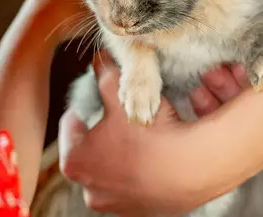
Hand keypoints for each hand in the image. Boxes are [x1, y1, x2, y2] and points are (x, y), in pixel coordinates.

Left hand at [59, 54, 213, 216]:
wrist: (193, 167)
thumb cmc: (151, 133)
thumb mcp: (122, 94)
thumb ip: (105, 75)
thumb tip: (99, 60)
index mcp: (76, 162)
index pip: (69, 128)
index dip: (81, 108)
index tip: (91, 101)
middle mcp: (90, 191)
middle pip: (89, 152)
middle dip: (101, 133)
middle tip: (117, 116)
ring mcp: (116, 205)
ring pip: (111, 170)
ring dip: (119, 153)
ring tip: (138, 135)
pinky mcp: (142, 210)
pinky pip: (133, 184)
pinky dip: (139, 169)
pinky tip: (154, 154)